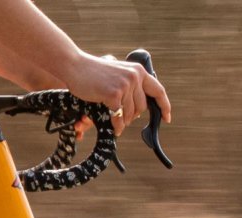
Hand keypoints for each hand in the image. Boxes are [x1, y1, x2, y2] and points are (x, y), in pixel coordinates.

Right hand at [54, 52, 171, 134]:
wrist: (75, 66)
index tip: (166, 118)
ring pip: (131, 113)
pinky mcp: (113, 94)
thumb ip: (130, 85)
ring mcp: (125, 85)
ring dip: (123, 121)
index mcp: (138, 71)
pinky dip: (116, 125)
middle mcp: (134, 77)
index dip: (164, 106)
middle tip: (123, 119)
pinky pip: (118, 116)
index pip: (158, 91)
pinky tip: (114, 127)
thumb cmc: (93, 72)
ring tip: (116, 122)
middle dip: (133, 116)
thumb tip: (140, 110)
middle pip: (142, 107)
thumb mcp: (118, 74)